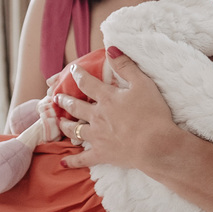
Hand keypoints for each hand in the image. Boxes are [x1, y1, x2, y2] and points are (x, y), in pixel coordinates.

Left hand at [55, 48, 176, 170]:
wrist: (156, 145)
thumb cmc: (152, 113)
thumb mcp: (143, 84)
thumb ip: (126, 66)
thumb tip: (111, 49)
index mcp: (107, 98)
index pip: (87, 83)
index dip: (79, 75)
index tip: (72, 70)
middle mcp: (97, 116)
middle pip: (76, 107)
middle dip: (65, 100)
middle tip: (57, 97)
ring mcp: (97, 136)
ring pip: (75, 130)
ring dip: (66, 125)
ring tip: (59, 121)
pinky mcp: (102, 154)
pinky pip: (83, 159)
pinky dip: (72, 161)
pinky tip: (63, 162)